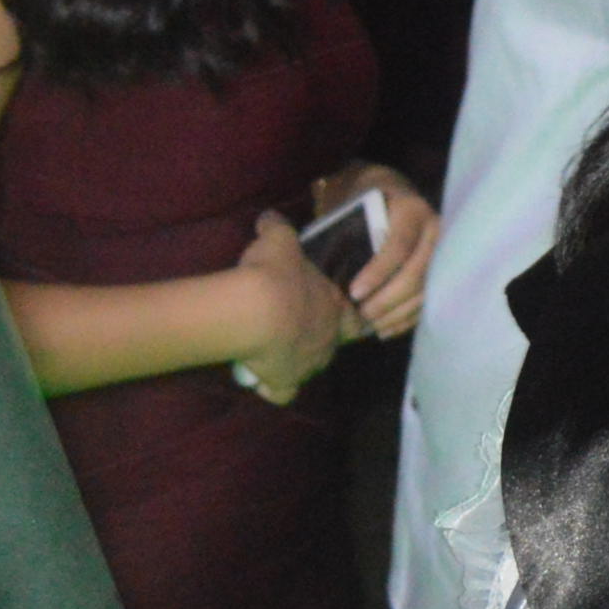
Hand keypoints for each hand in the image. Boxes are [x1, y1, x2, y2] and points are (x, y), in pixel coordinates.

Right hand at [229, 210, 354, 399]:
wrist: (256, 310)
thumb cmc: (275, 272)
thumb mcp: (278, 240)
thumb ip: (277, 227)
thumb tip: (269, 215)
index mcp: (335, 306)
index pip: (352, 318)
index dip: (343, 315)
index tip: (324, 311)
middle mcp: (328, 339)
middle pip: (329, 344)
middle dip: (314, 338)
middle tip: (291, 328)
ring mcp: (308, 363)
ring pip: (309, 368)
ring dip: (294, 361)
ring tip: (271, 350)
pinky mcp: (284, 381)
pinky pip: (282, 393)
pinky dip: (274, 388)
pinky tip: (261, 380)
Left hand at [312, 161, 440, 337]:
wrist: (384, 191)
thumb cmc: (358, 201)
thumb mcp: (347, 204)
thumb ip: (332, 225)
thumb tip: (275, 231)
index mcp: (409, 210)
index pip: (398, 247)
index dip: (377, 273)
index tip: (353, 293)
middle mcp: (432, 229)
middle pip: (416, 273)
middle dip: (388, 299)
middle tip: (361, 316)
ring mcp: (441, 250)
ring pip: (424, 290)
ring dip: (397, 312)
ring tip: (370, 326)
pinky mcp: (441, 269)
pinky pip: (427, 299)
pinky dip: (406, 317)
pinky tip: (385, 329)